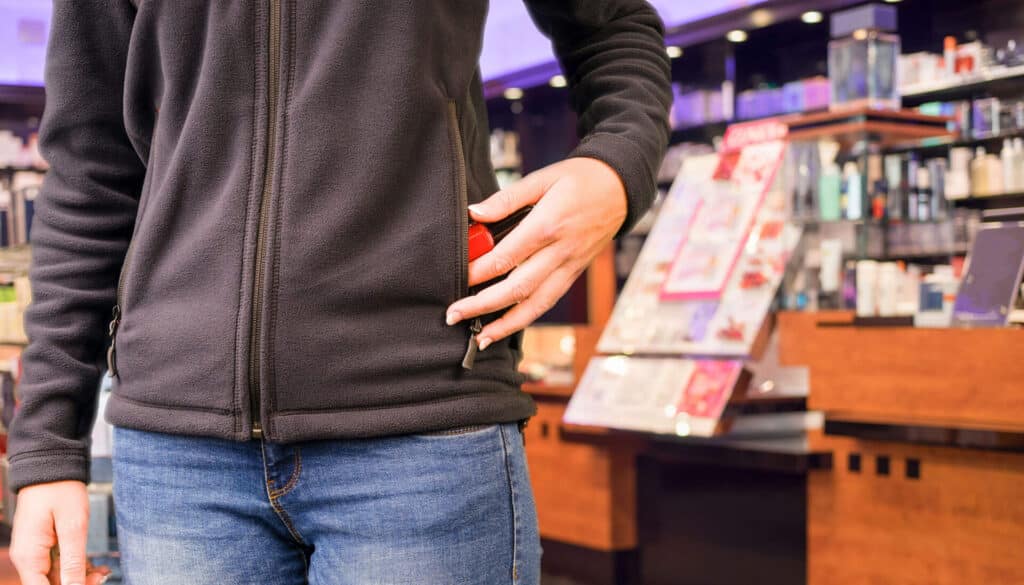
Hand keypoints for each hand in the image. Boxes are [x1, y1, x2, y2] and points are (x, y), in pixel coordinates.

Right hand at [11, 480, 110, 584]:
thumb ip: (73, 561)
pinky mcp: (44, 545)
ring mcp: (35, 552)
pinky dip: (77, 566)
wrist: (53, 465)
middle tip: (101, 577)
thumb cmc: (61, 490)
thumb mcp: (73, 526)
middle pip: (50, 584)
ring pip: (57, 576)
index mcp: (29, 556)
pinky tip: (96, 566)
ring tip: (102, 571)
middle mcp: (27, 558)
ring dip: (80, 576)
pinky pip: (59, 564)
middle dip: (76, 583)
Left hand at [446, 157, 626, 348]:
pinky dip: (526, 318)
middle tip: (453, 315)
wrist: (619, 188)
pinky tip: (507, 328)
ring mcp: (569, 267)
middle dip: (482, 305)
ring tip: (480, 338)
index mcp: (548, 225)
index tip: (455, 278)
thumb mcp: (541, 179)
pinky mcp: (574, 274)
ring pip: (535, 304)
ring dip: (505, 325)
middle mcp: (560, 252)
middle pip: (517, 288)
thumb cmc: (579, 180)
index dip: (477, 271)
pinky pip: (548, 301)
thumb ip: (506, 199)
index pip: (505, 257)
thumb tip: (474, 213)